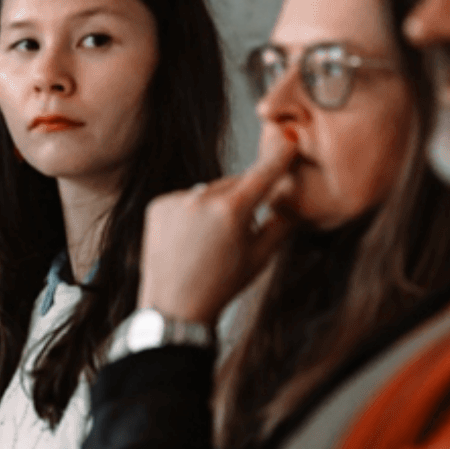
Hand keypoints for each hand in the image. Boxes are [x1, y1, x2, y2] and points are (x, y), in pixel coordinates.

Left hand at [136, 131, 298, 325]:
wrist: (174, 308)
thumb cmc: (220, 286)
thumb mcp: (260, 257)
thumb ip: (280, 224)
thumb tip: (292, 201)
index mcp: (231, 210)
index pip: (262, 173)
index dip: (278, 157)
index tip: (287, 140)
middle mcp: (201, 198)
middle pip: (235, 183)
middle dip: (243, 198)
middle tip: (239, 229)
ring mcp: (176, 201)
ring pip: (209, 191)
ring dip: (216, 205)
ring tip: (210, 241)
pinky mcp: (157, 206)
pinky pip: (185, 199)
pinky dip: (191, 212)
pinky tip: (190, 239)